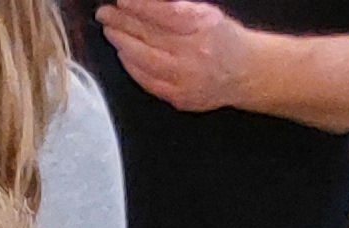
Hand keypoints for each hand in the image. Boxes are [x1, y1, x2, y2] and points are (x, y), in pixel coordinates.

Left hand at [95, 0, 259, 110]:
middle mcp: (193, 53)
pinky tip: (123, 53)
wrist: (244, 73)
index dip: (138, 6)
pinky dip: (132, 65)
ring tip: (110, 31)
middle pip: (147, 36)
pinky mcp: (179, 97)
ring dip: (121, 44)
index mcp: (201, 27)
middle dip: (121, 23)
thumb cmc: (222, 38)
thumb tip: (143, 3)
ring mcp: (185, 78)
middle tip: (104, 14)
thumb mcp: (205, 13)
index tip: (121, 1)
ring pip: (143, 60)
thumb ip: (176, 7)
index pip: (162, 13)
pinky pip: (147, 81)